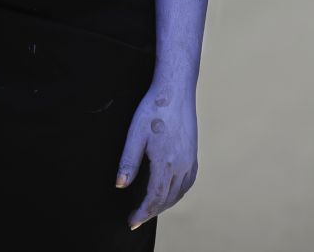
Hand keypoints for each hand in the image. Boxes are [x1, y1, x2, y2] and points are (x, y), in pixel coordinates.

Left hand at [116, 82, 198, 229]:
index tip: (131, 221)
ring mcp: (190, 160)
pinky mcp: (193, 153)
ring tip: (150, 208)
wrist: (176, 92)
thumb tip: (120, 185)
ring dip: (165, 204)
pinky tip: (170, 192)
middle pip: (168, 199)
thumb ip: (128, 162)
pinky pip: (188, 182)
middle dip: (152, 211)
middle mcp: (181, 164)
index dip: (143, 212)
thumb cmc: (153, 110)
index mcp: (166, 162)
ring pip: (180, 192)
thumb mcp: (135, 135)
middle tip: (137, 218)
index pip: (155, 197)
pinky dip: (178, 193)